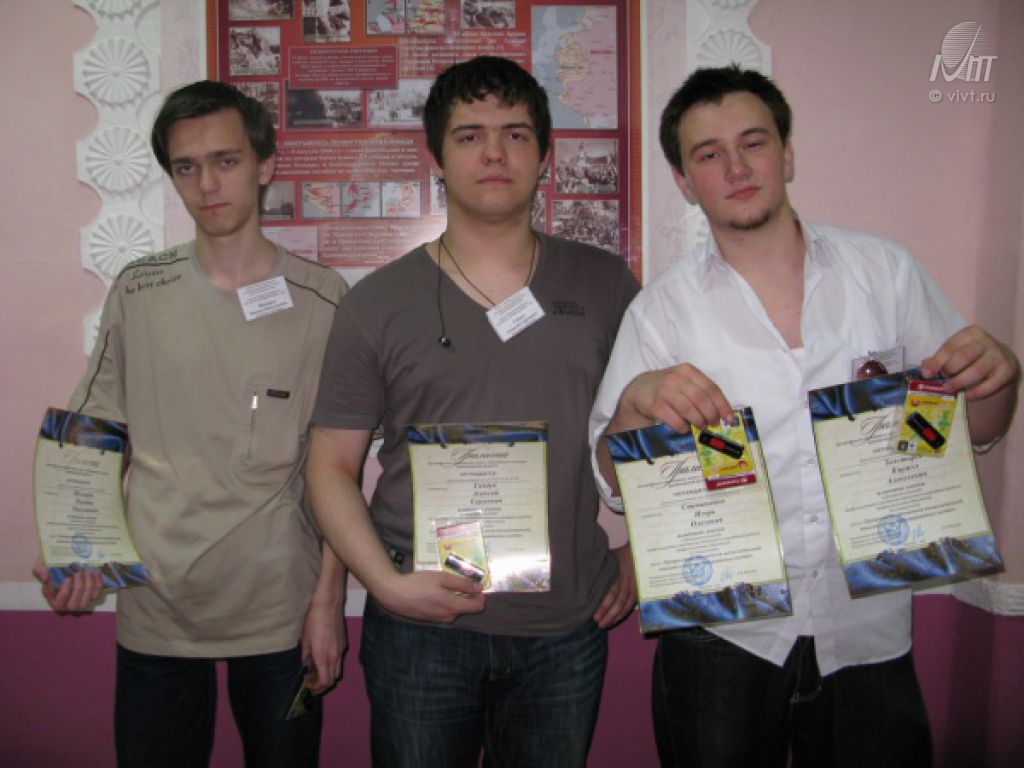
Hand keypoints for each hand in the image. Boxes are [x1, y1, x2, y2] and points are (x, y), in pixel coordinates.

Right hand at [32, 556, 101, 612]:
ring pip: (86, 601)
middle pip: (73, 605)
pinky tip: (94, 571)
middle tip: (78, 573)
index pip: (58, 604)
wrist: (66, 561)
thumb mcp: (41, 565)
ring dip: (88, 585)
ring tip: (86, 571)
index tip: (67, 578)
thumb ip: (39, 570)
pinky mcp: (92, 596)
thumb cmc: (52, 566)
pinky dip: (97, 583)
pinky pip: (97, 594)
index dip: (64, 593)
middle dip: (78, 589)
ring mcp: (81, 602)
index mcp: (53, 600)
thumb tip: (46, 578)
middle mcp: (67, 605)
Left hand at [300, 598, 346, 693]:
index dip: (317, 689)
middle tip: (312, 682)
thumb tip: (306, 666)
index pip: (325, 682)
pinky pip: (339, 660)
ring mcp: (341, 650)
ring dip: (328, 675)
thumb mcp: (305, 639)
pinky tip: (324, 657)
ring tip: (317, 671)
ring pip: (337, 670)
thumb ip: (306, 655)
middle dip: (323, 685)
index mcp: (323, 656)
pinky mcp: (344, 643)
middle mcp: (335, 656)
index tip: (308, 687)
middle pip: (333, 679)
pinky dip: (332, 665)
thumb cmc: (313, 619)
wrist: (329, 603)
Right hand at [377, 570, 485, 623]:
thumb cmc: (418, 583)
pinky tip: (434, 592)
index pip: (477, 607)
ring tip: (442, 584)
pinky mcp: (431, 619)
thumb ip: (462, 584)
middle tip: (456, 580)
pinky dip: (444, 601)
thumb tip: (479, 588)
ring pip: (455, 608)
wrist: (395, 594)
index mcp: (453, 607)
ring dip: (454, 598)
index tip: (475, 585)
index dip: (480, 596)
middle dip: (466, 595)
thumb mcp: (441, 578)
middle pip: (466, 607)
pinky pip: (445, 610)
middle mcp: (449, 617)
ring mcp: (439, 619)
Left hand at [593, 545, 636, 628]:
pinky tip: (614, 621)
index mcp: (616, 574)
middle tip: (598, 623)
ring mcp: (633, 587)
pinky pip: (630, 606)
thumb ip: (598, 570)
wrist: (636, 553)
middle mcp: (626, 581)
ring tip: (604, 625)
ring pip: (624, 605)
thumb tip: (580, 578)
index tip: (594, 615)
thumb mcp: (606, 560)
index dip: (603, 605)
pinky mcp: (637, 591)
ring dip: (614, 617)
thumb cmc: (616, 557)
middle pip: (617, 601)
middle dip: (608, 614)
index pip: (610, 592)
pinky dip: (622, 614)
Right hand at [614, 364, 732, 433]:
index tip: (729, 418)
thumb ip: (701, 392)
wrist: (639, 391)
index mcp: (688, 371)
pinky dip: (682, 427)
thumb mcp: (684, 383)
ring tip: (701, 427)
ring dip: (698, 421)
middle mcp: (676, 378)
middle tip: (713, 424)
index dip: (722, 405)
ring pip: (688, 409)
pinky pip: (674, 419)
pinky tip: (684, 428)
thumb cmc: (667, 389)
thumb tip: (722, 413)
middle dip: (711, 415)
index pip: (711, 388)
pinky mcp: (655, 405)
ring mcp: (664, 390)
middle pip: (701, 399)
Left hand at [921, 325, 1020, 400]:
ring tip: (949, 389)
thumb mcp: (955, 351)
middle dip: (950, 369)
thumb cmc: (971, 355)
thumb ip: (940, 358)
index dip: (937, 361)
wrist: (998, 359)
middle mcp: (986, 342)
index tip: (927, 374)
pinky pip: (991, 384)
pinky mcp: (1006, 370)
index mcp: (970, 333)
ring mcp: (998, 355)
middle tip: (942, 381)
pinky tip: (966, 395)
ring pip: (978, 370)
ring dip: (960, 382)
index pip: (950, 346)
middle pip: (965, 356)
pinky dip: (977, 392)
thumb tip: (925, 366)